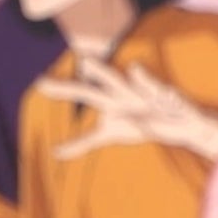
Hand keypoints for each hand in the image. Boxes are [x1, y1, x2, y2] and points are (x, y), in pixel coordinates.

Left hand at [37, 58, 217, 160]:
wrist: (179, 123)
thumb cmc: (138, 124)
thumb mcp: (106, 135)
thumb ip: (79, 144)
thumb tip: (54, 153)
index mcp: (108, 101)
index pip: (79, 91)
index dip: (60, 89)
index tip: (39, 83)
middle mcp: (121, 94)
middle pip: (91, 90)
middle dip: (73, 87)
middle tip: (52, 79)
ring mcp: (140, 95)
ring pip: (118, 83)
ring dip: (104, 74)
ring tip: (88, 63)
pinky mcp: (161, 96)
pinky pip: (146, 89)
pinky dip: (142, 79)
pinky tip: (134, 68)